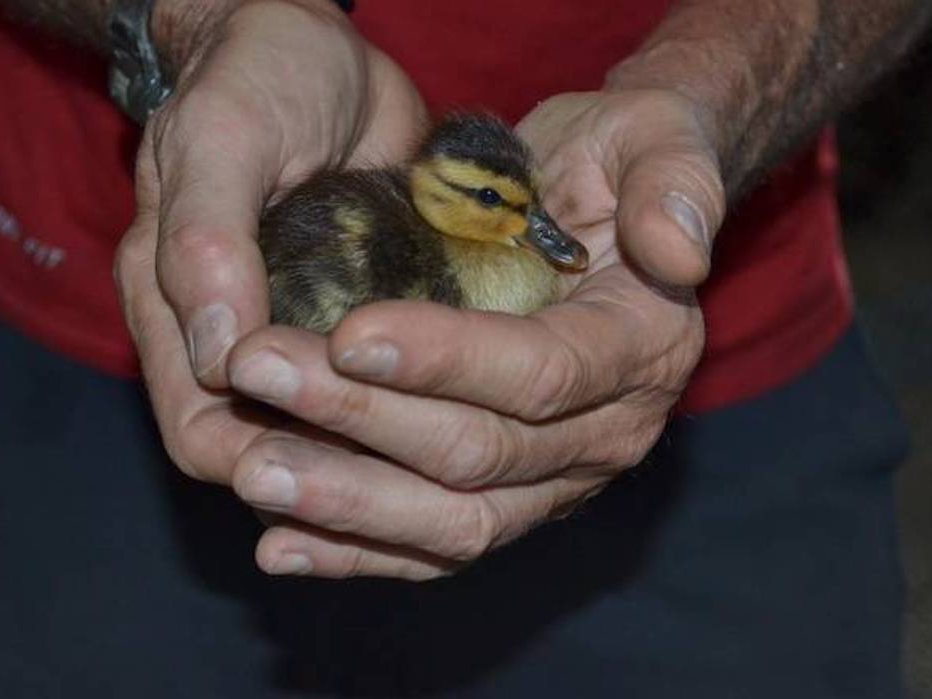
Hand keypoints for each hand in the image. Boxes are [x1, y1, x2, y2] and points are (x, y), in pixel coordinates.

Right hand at [115, 0, 426, 484]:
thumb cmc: (258, 77)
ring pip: (335, 436)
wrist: (321, 46)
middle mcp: (238, 339)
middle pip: (274, 454)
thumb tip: (219, 355)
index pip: (203, 433)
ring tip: (455, 453)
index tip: (341, 456)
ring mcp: (303, 335)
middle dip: (339, 475)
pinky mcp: (363, 319)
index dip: (260, 464)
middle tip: (422, 466)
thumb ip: (207, 239)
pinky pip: (384, 390)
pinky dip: (420, 409)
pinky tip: (473, 413)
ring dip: (388, 453)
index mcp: (177, 310)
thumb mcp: (224, 138)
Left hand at [223, 89, 725, 579]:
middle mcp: (610, 434)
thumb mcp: (652, 140)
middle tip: (258, 373)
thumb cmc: (615, 163)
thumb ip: (671, 182)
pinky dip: (356, 550)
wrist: (600, 212)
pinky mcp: (508, 501)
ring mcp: (557, 482)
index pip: (544, 373)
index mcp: (644, 350)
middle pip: (481, 455)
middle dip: (362, 422)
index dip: (447, 360)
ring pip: (454, 522)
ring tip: (253, 472)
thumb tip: (678, 250)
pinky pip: (434, 546)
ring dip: (346, 502)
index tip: (346, 333)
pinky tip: (279, 545)